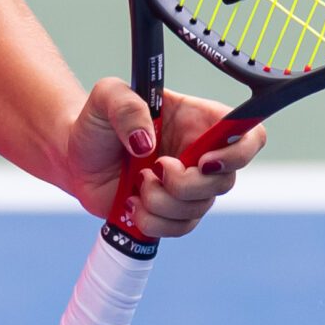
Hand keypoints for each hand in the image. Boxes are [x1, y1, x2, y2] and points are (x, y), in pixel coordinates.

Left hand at [64, 77, 266, 238]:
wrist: (75, 158)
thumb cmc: (96, 121)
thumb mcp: (106, 96)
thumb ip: (126, 107)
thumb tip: (147, 144)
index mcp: (198, 120)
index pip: (249, 134)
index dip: (239, 153)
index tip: (203, 161)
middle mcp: (201, 154)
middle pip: (225, 181)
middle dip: (187, 184)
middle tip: (155, 169)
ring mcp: (189, 185)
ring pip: (200, 207)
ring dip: (163, 201)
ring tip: (137, 182)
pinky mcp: (173, 211)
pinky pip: (180, 228)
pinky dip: (154, 221)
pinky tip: (133, 203)